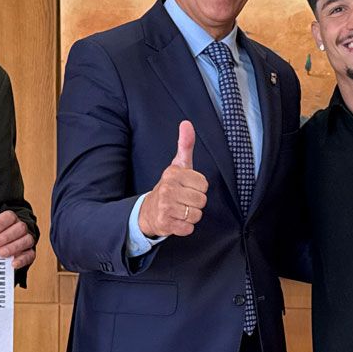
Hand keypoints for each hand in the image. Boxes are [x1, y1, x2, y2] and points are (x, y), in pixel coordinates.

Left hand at [0, 210, 35, 269]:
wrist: (7, 245)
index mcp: (12, 219)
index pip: (9, 217)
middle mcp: (22, 228)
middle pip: (20, 228)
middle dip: (6, 237)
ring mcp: (28, 240)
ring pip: (26, 240)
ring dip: (13, 247)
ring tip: (0, 253)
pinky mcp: (30, 253)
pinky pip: (30, 255)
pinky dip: (22, 260)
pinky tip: (13, 264)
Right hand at [139, 121, 207, 238]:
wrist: (149, 211)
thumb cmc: (169, 187)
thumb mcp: (178, 165)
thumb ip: (185, 145)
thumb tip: (186, 123)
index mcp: (172, 173)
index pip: (204, 184)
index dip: (198, 188)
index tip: (187, 187)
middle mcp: (167, 189)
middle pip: (202, 200)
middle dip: (195, 203)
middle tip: (183, 200)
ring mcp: (165, 207)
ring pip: (196, 215)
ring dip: (190, 216)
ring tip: (180, 210)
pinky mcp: (165, 223)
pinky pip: (189, 228)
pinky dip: (185, 227)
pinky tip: (176, 220)